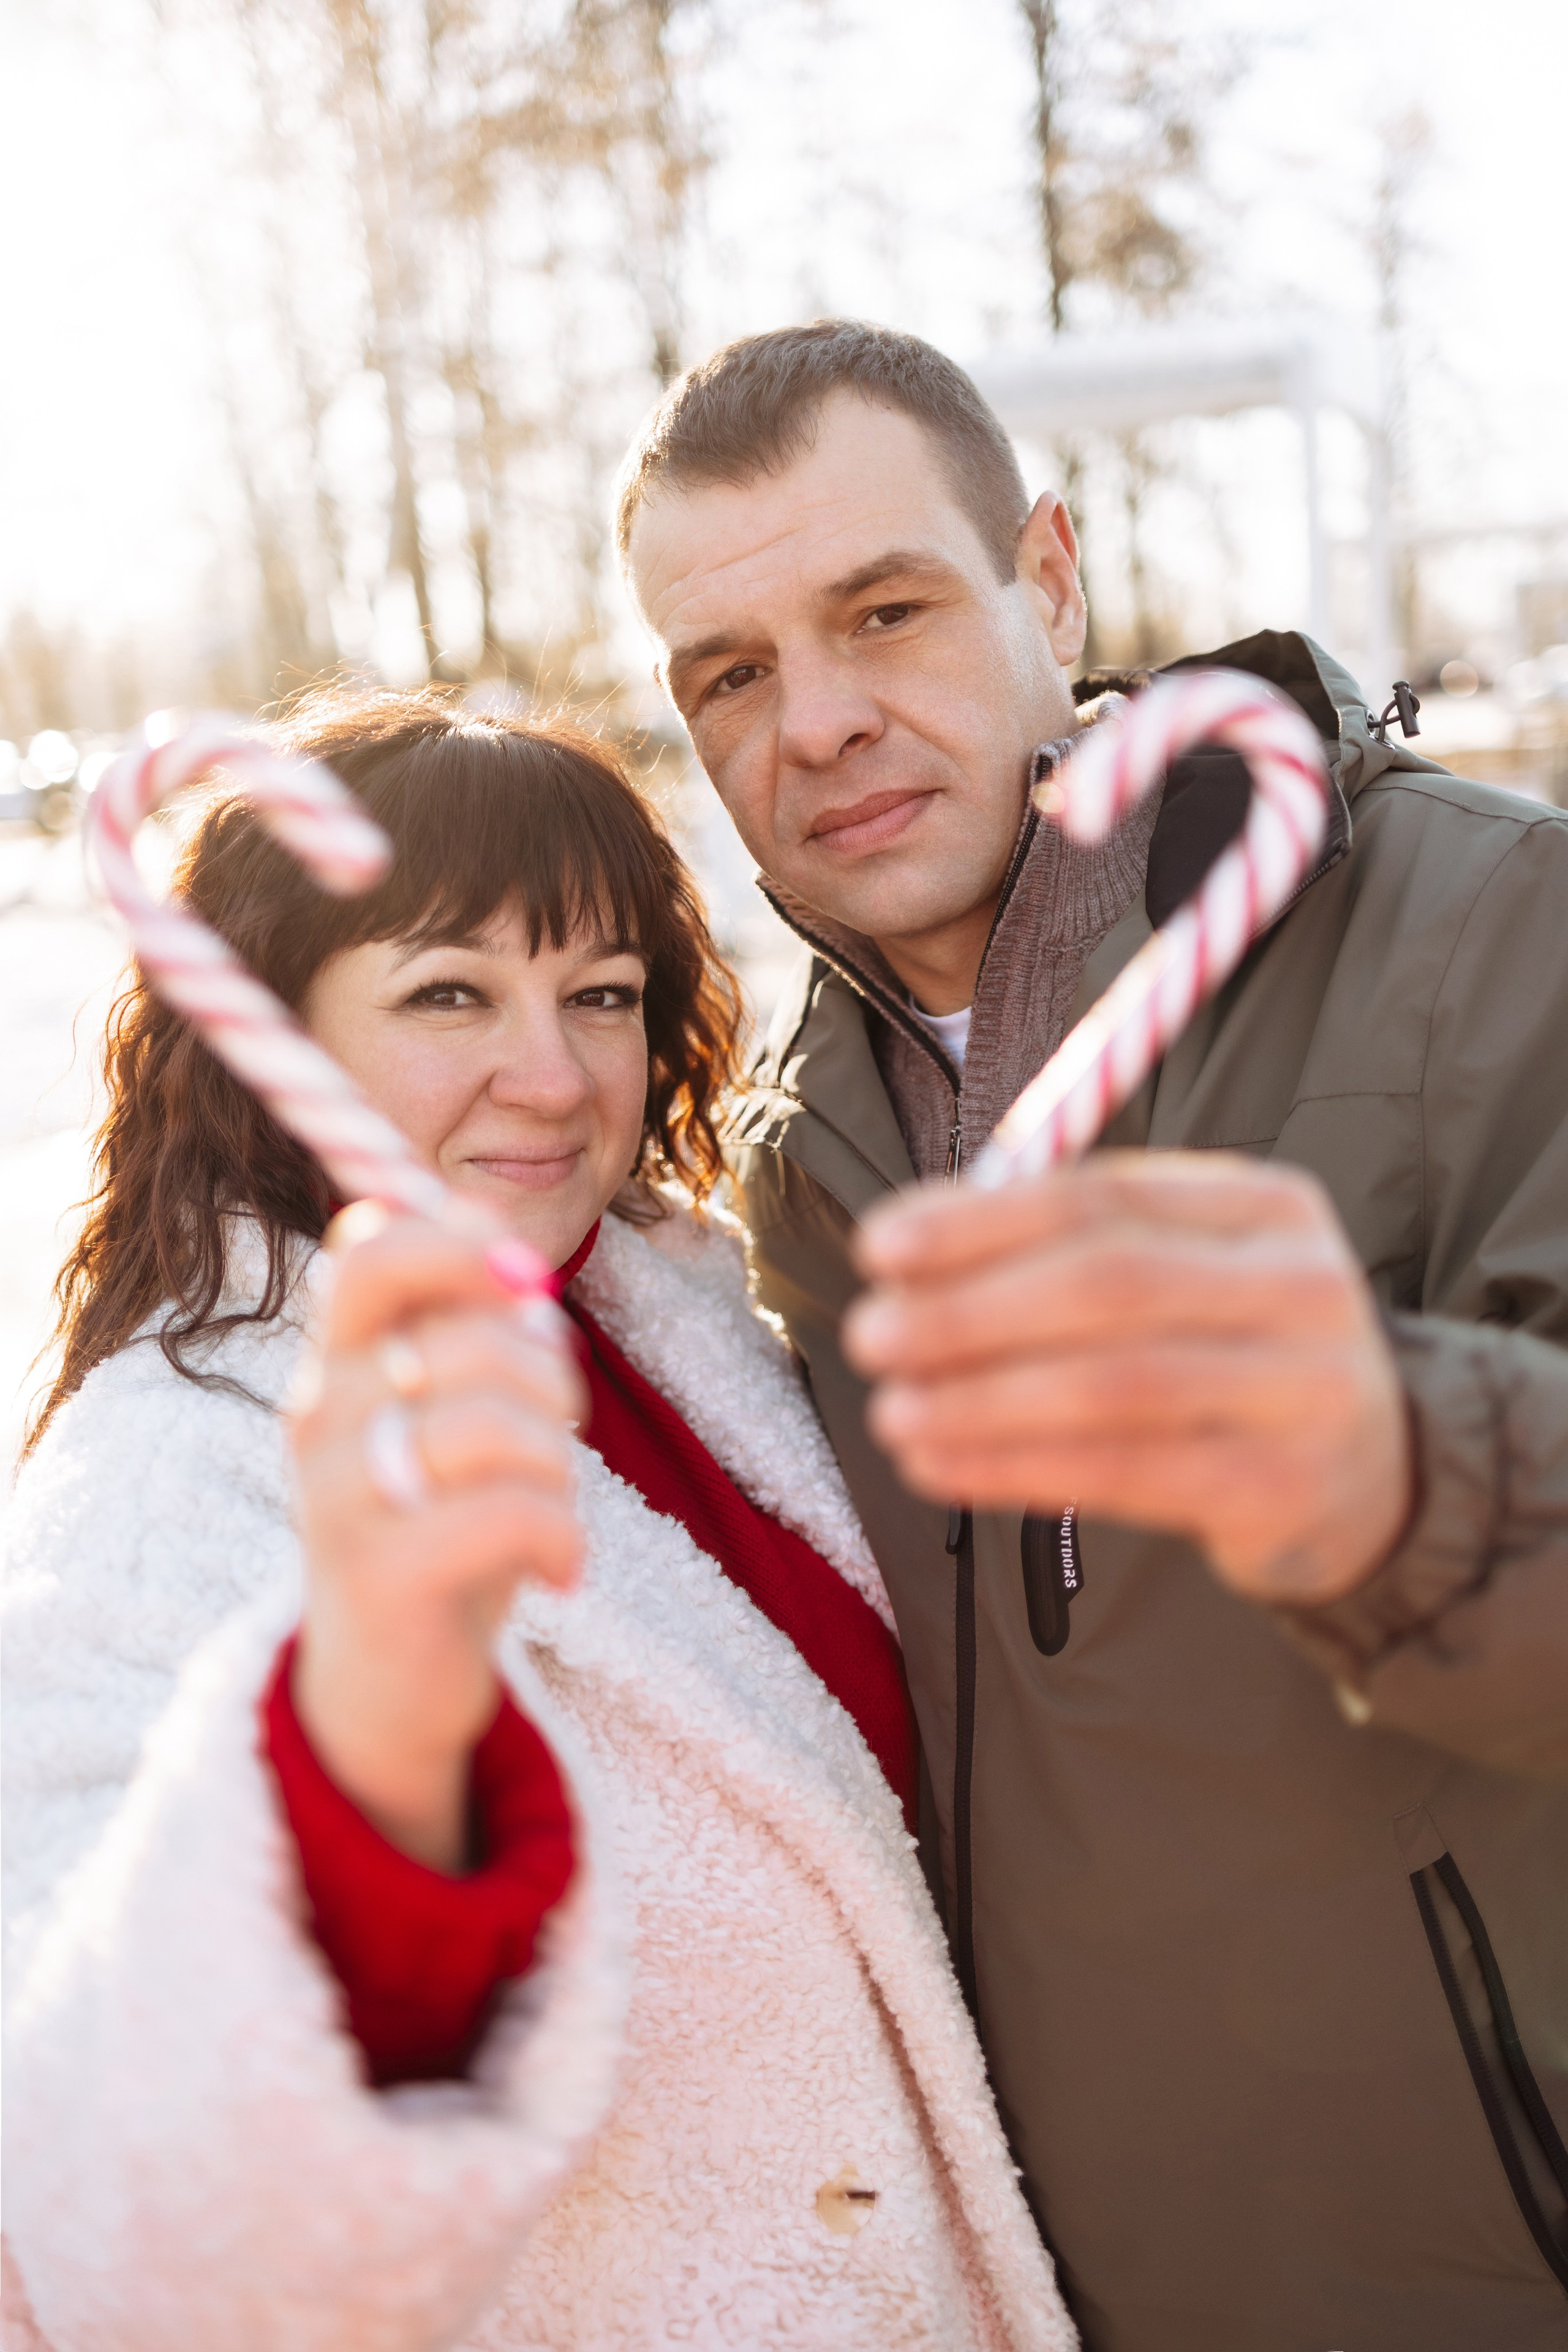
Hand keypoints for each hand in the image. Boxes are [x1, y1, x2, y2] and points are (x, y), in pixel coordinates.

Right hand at [288, 1207, 585, 1870]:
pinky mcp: (379, 1577)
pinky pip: (508, 1512)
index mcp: (336, 1361)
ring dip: (558, 1461)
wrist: (387, 1686)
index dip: (460, 1244)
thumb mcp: (451, 1412)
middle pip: (462, 1337)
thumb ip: (471, 1326)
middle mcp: (321, 1418)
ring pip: (492, 1424)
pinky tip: (559, 1569)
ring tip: (553, 1500)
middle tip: (560, 1426)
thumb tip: (510, 1254)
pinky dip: (561, 1537)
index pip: (370, 1250)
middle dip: (547, 1374)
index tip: (521, 1282)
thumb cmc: (439, 1525)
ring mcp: (340, 1500)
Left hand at [842, 1152, 1412, 1608]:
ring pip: (1113, 1386)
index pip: (1105, 1195)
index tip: (879, 1246)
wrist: (1366, 1475)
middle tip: (869, 1334)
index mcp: (1266, 1203)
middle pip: (1108, 1283)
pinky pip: (1125, 1475)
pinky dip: (1017, 1469)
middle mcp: (1301, 1286)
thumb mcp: (1178, 1272)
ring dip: (981, 1400)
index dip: (980, 1220)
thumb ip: (1064, 1243)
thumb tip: (904, 1240)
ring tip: (891, 1412)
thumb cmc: (1224, 1353)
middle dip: (969, 1310)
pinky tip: (942, 1467)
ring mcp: (1303, 1391)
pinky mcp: (1281, 1488)